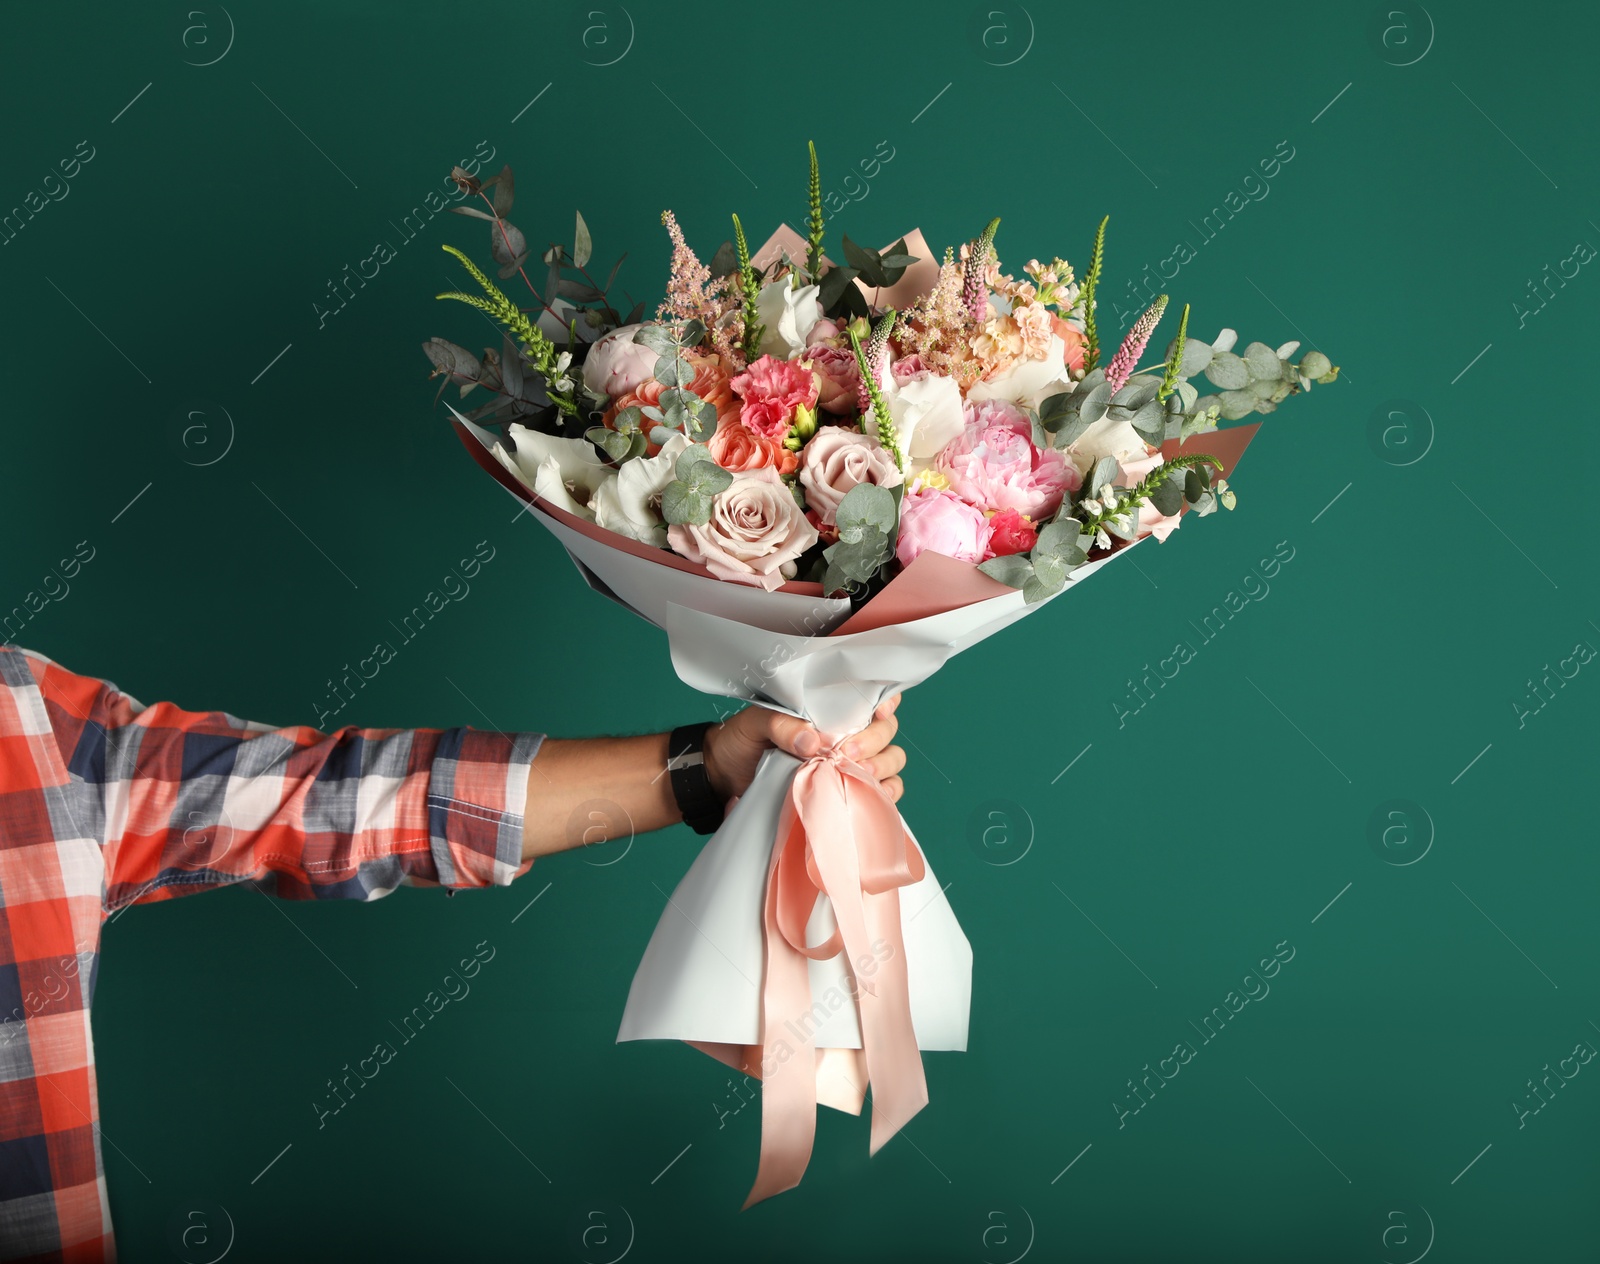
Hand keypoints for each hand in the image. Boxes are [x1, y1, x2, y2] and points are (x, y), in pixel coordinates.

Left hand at [702, 694, 904, 804]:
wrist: (724, 777)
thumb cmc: (741, 741)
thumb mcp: (754, 723)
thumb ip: (781, 724)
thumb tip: (813, 741)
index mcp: (830, 709)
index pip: (872, 695)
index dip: (886, 700)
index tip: (879, 711)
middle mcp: (848, 733)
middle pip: (886, 730)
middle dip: (875, 740)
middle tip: (848, 752)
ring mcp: (851, 763)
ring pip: (891, 758)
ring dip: (883, 765)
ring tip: (859, 772)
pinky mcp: (849, 790)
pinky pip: (884, 790)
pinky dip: (885, 792)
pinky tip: (872, 793)